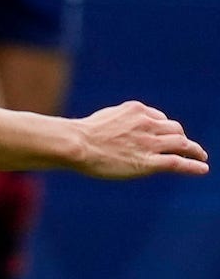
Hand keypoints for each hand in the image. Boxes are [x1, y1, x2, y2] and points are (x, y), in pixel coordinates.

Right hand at [73, 101, 207, 179]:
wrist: (76, 144)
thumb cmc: (81, 134)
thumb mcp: (104, 118)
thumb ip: (119, 121)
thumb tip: (119, 128)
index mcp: (136, 110)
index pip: (160, 118)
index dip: (165, 128)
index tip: (166, 135)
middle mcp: (147, 124)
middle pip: (175, 129)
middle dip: (181, 138)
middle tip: (185, 146)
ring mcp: (149, 143)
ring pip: (182, 144)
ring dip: (195, 150)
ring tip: (201, 156)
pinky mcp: (148, 162)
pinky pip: (178, 162)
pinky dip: (194, 165)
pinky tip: (203, 168)